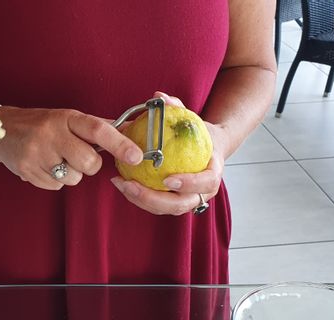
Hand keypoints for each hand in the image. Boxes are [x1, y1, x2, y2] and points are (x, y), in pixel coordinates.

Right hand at [0, 106, 142, 189]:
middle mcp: (51, 134)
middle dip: (90, 165)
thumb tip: (131, 129)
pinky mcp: (28, 171)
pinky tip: (44, 166)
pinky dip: (54, 180)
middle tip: (77, 156)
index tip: (135, 156)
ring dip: (70, 173)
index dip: (119, 144)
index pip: (98, 129)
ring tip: (56, 159)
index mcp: (65, 117)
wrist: (1, 131)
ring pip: (73, 178)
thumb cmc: (41, 124)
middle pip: (89, 162)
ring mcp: (37, 154)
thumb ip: (98, 127)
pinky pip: (56, 187)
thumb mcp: (67, 118)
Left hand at [110, 92, 229, 215]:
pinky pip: (155, 205)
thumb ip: (177, 107)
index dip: (189, 184)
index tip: (168, 178)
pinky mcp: (172, 203)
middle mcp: (202, 192)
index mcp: (212, 173)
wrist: (207, 148)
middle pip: (181, 205)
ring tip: (121, 184)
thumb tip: (159, 97)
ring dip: (141, 200)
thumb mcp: (191, 119)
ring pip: (165, 209)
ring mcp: (187, 201)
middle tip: (131, 185)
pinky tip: (121, 182)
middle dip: (155, 199)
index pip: (206, 183)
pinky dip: (138, 198)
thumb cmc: (198, 134)